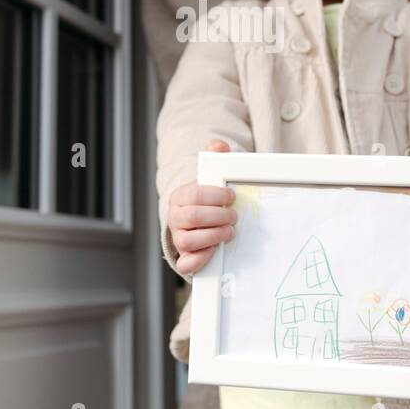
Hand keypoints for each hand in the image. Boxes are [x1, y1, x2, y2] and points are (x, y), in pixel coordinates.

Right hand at [168, 140, 237, 275]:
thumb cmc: (207, 199)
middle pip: (193, 217)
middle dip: (218, 216)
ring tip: (230, 231)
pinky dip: (201, 258)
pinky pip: (186, 262)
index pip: (194, 195)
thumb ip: (216, 159)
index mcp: (179, 197)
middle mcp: (175, 218)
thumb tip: (219, 146)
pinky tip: (216, 249)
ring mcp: (178, 238)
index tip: (231, 197)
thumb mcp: (211, 178)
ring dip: (214, 235)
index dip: (215, 196)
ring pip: (188, 240)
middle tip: (234, 216)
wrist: (198, 223)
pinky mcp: (184, 256)